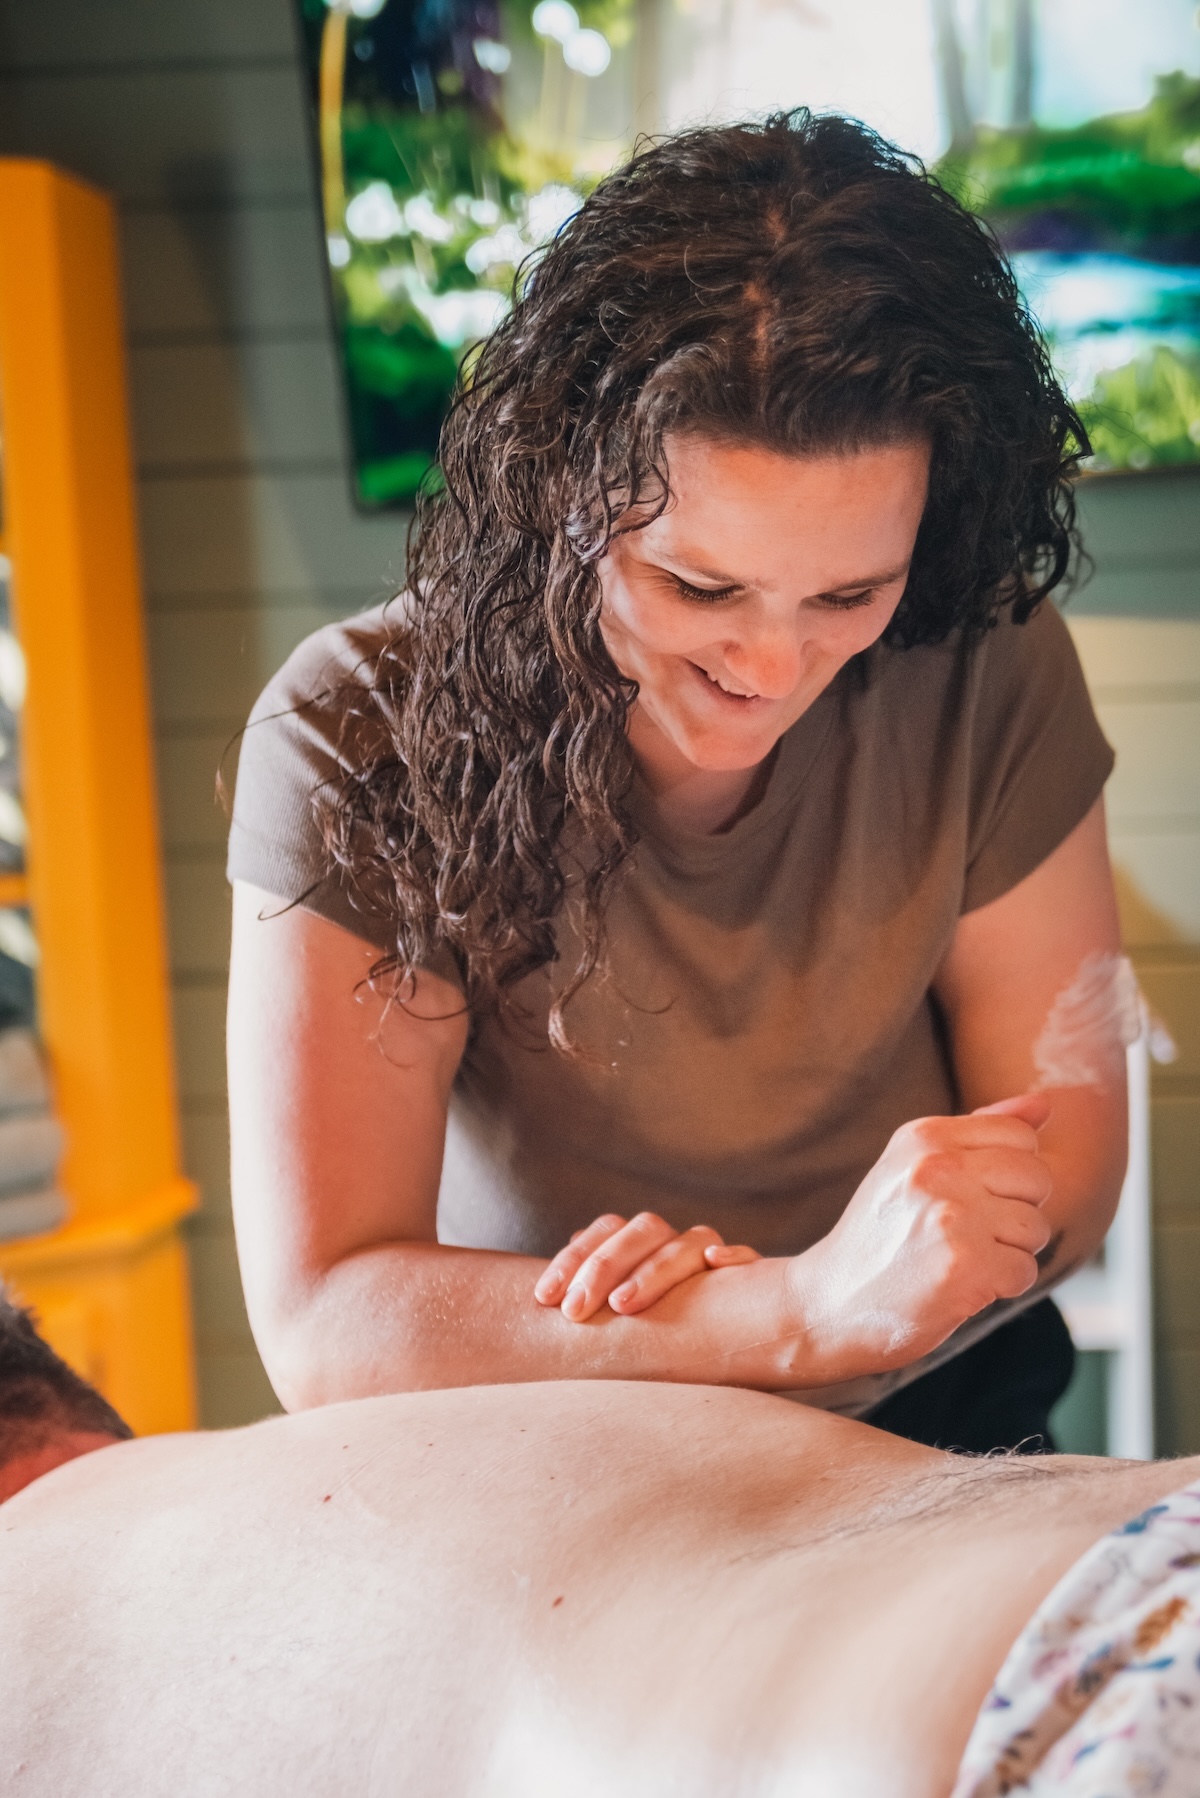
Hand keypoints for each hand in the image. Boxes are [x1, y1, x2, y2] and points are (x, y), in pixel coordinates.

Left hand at [534, 1212, 760, 1320]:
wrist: (734, 1342)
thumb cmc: (650, 1341)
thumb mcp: (613, 1325)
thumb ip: (588, 1307)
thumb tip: (536, 1311)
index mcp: (641, 1245)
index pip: (606, 1230)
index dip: (572, 1260)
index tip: (544, 1299)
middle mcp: (676, 1244)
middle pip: (643, 1230)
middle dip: (603, 1266)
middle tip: (573, 1312)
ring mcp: (712, 1259)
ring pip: (689, 1243)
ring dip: (655, 1269)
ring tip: (624, 1305)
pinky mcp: (751, 1282)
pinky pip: (747, 1259)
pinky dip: (735, 1256)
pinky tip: (717, 1264)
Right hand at [786, 1093, 1053, 1383]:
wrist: (830, 1303)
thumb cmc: (880, 1235)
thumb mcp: (915, 1166)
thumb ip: (980, 1131)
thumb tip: (1043, 1105)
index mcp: (924, 1136)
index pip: (1021, 1136)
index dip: (1010, 1173)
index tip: (971, 1197)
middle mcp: (936, 1169)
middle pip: (1037, 1179)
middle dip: (1017, 1212)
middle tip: (969, 1233)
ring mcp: (951, 1217)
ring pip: (1036, 1228)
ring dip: (1008, 1253)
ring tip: (960, 1258)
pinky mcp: (964, 1267)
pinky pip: (1024, 1271)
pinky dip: (1001, 1286)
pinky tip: (961, 1284)